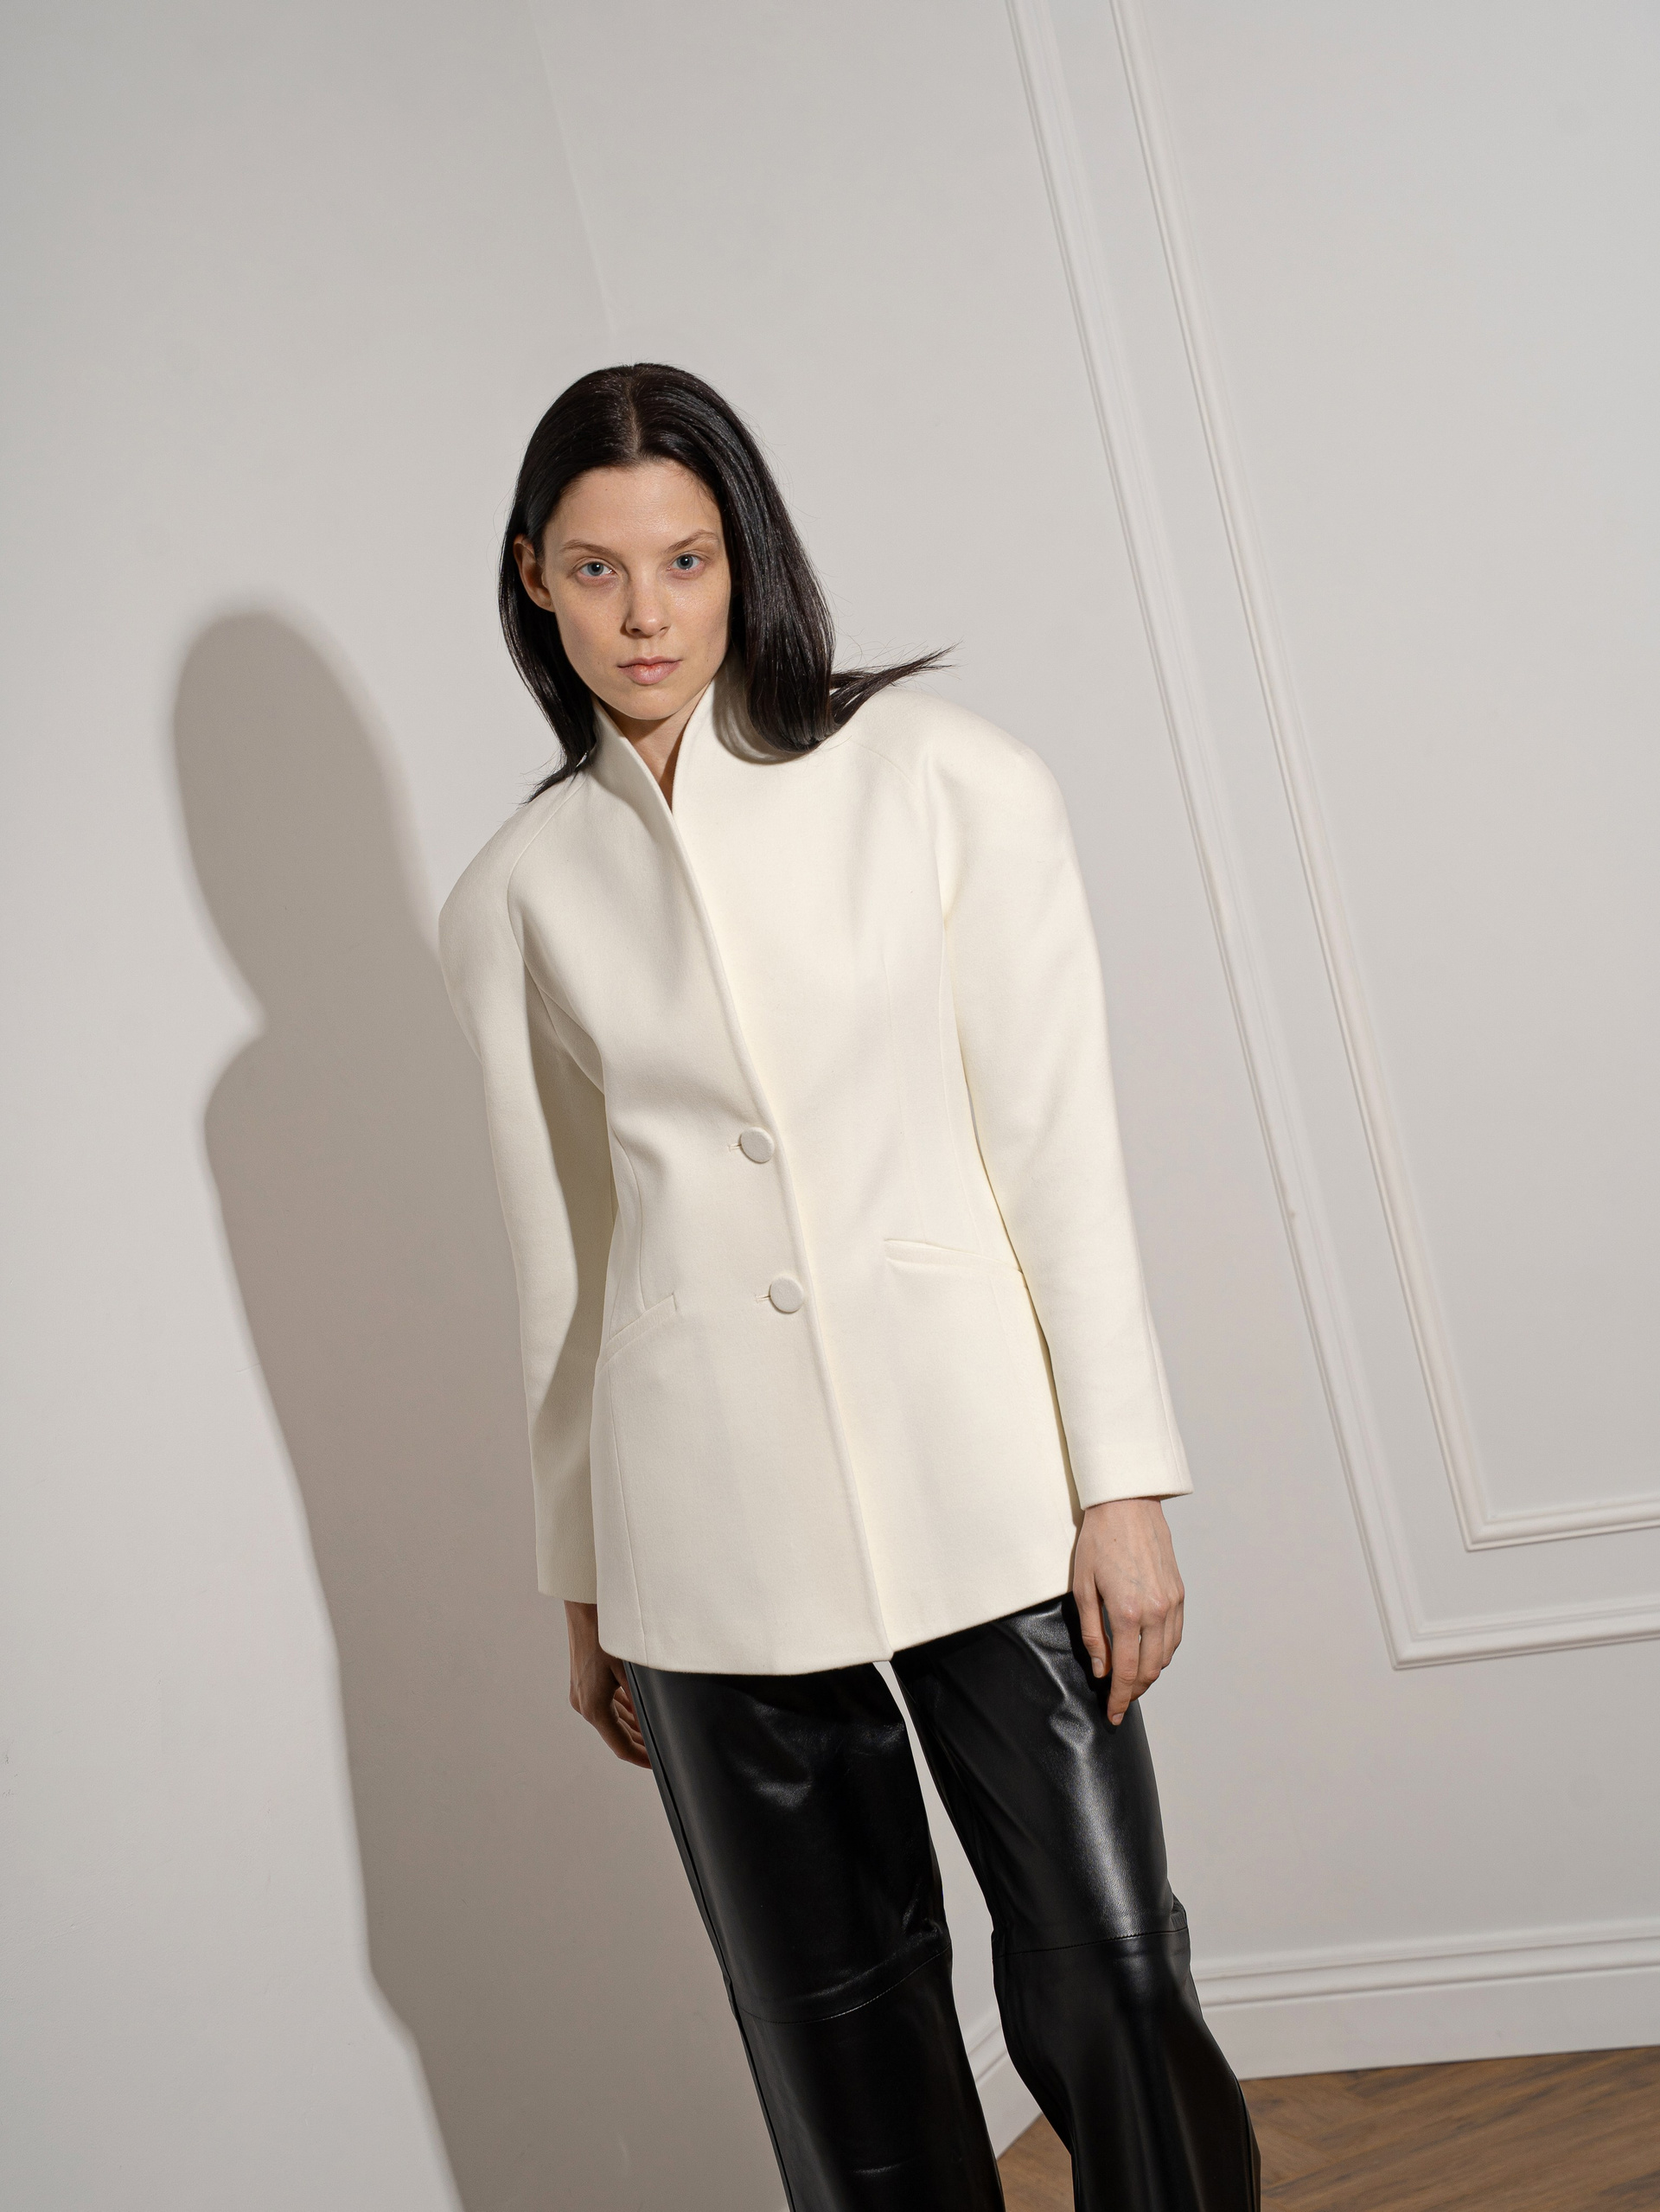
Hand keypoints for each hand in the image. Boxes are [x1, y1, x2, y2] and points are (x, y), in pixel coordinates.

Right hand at [565, 1600, 650, 1766]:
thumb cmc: (607, 1635)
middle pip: (616, 1735)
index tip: (658, 1765)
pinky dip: (623, 1713)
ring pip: (611, 1721)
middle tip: (663, 1752)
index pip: (621, 1746)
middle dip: (640, 1744)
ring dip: (632, 1729)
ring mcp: (581, 1694)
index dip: (641, 1758)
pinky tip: (638, 1713)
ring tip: (656, 1735)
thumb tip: (653, 1726)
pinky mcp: (582, 1683)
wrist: (584, 1608)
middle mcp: (584, 1705)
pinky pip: (606, 1706)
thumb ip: (640, 1703)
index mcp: (595, 1708)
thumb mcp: (629, 1671)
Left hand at [1072, 1498, 1184, 1726]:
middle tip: (1119, 1701)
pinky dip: (1163, 1652)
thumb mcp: (1083, 1587)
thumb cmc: (1099, 1540)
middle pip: (1149, 1669)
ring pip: (1166, 1656)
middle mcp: (1155, 1612)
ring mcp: (1172, 1603)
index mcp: (1127, 1613)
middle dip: (1133, 1691)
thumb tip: (1101, 1668)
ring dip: (1149, 1673)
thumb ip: (1091, 1632)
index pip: (1125, 1671)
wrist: (1128, 1504)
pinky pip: (1175, 1635)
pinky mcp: (1179, 1593)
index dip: (1119, 1697)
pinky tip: (1150, 1654)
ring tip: (1131, 1680)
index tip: (1112, 1713)